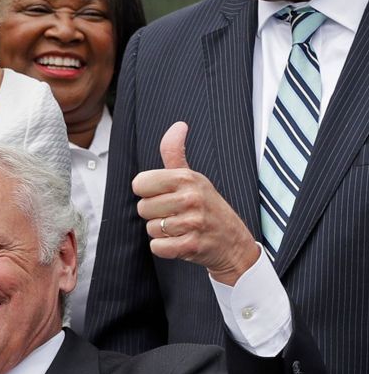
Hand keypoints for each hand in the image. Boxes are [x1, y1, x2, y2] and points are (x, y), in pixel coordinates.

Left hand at [131, 121, 259, 284]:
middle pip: (142, 208)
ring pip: (150, 229)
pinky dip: (165, 248)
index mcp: (186, 178)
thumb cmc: (208, 207)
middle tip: (177, 214)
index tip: (166, 196)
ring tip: (182, 228)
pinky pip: (157, 247)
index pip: (139, 184)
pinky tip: (181, 242)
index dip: (148, 193)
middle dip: (156, 215)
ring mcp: (193, 222)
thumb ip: (175, 153)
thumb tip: (178, 125)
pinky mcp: (192, 245)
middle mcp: (191, 197)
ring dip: (162, 232)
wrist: (233, 242)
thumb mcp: (193, 177)